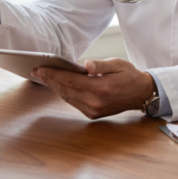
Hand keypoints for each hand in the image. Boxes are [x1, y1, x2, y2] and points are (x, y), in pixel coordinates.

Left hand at [33, 59, 155, 119]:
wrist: (141, 94)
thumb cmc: (129, 75)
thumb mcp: (117, 64)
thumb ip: (100, 65)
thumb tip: (86, 65)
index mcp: (100, 88)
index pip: (71, 80)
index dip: (54, 74)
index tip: (41, 68)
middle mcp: (95, 102)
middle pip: (66, 90)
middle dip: (50, 80)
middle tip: (37, 72)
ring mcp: (93, 110)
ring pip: (68, 98)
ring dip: (55, 88)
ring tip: (44, 78)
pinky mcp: (93, 114)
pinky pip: (74, 103)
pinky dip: (65, 94)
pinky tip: (59, 86)